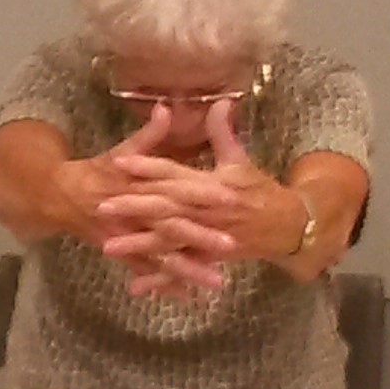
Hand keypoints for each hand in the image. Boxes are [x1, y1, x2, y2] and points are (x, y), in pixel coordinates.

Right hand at [75, 108, 218, 293]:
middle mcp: (133, 212)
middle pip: (171, 226)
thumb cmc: (98, 171)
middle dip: (200, 237)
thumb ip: (149, 134)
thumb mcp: (122, 149)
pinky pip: (146, 271)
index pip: (175, 186)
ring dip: (188, 269)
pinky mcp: (122, 252)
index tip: (229, 195)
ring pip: (161, 255)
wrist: (60, 197)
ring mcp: (127, 236)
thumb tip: (166, 108)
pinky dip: (165, 284)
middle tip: (230, 245)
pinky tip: (188, 296)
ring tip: (217, 281)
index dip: (201, 192)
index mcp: (138, 183)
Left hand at [90, 104, 293, 296]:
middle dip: (133, 207)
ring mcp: (208, 238)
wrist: (287, 226)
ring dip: (139, 245)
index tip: (120, 162)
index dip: (148, 167)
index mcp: (213, 185)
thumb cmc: (260, 191)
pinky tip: (136, 287)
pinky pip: (182, 270)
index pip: (176, 174)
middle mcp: (208, 212)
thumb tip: (219, 101)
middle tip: (102, 206)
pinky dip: (161, 281)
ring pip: (170, 242)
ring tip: (108, 247)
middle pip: (166, 208)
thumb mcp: (241, 161)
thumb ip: (223, 133)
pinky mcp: (209, 259)